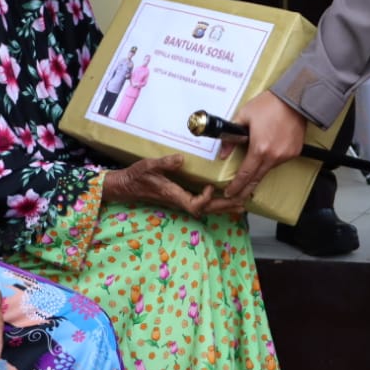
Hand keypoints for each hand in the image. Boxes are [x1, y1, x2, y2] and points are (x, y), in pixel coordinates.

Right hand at [102, 155, 239, 216]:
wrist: (125, 186)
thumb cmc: (136, 176)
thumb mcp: (148, 166)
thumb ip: (165, 163)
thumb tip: (181, 159)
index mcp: (173, 194)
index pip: (195, 205)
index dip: (206, 199)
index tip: (212, 186)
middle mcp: (178, 201)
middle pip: (206, 210)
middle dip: (224, 207)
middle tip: (243, 202)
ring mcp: (179, 200)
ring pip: (205, 209)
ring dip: (223, 207)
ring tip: (241, 203)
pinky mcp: (179, 197)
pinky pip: (200, 204)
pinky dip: (215, 203)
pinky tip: (224, 199)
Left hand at [222, 91, 306, 201]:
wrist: (294, 98)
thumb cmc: (269, 104)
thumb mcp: (243, 116)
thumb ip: (231, 137)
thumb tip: (223, 153)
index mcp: (259, 149)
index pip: (245, 174)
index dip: (236, 186)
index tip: (230, 192)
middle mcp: (274, 156)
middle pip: (257, 179)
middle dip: (245, 190)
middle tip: (237, 197)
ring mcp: (286, 155)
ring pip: (268, 169)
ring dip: (259, 171)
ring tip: (251, 171)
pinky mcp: (294, 152)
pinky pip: (279, 160)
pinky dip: (272, 159)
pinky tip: (268, 152)